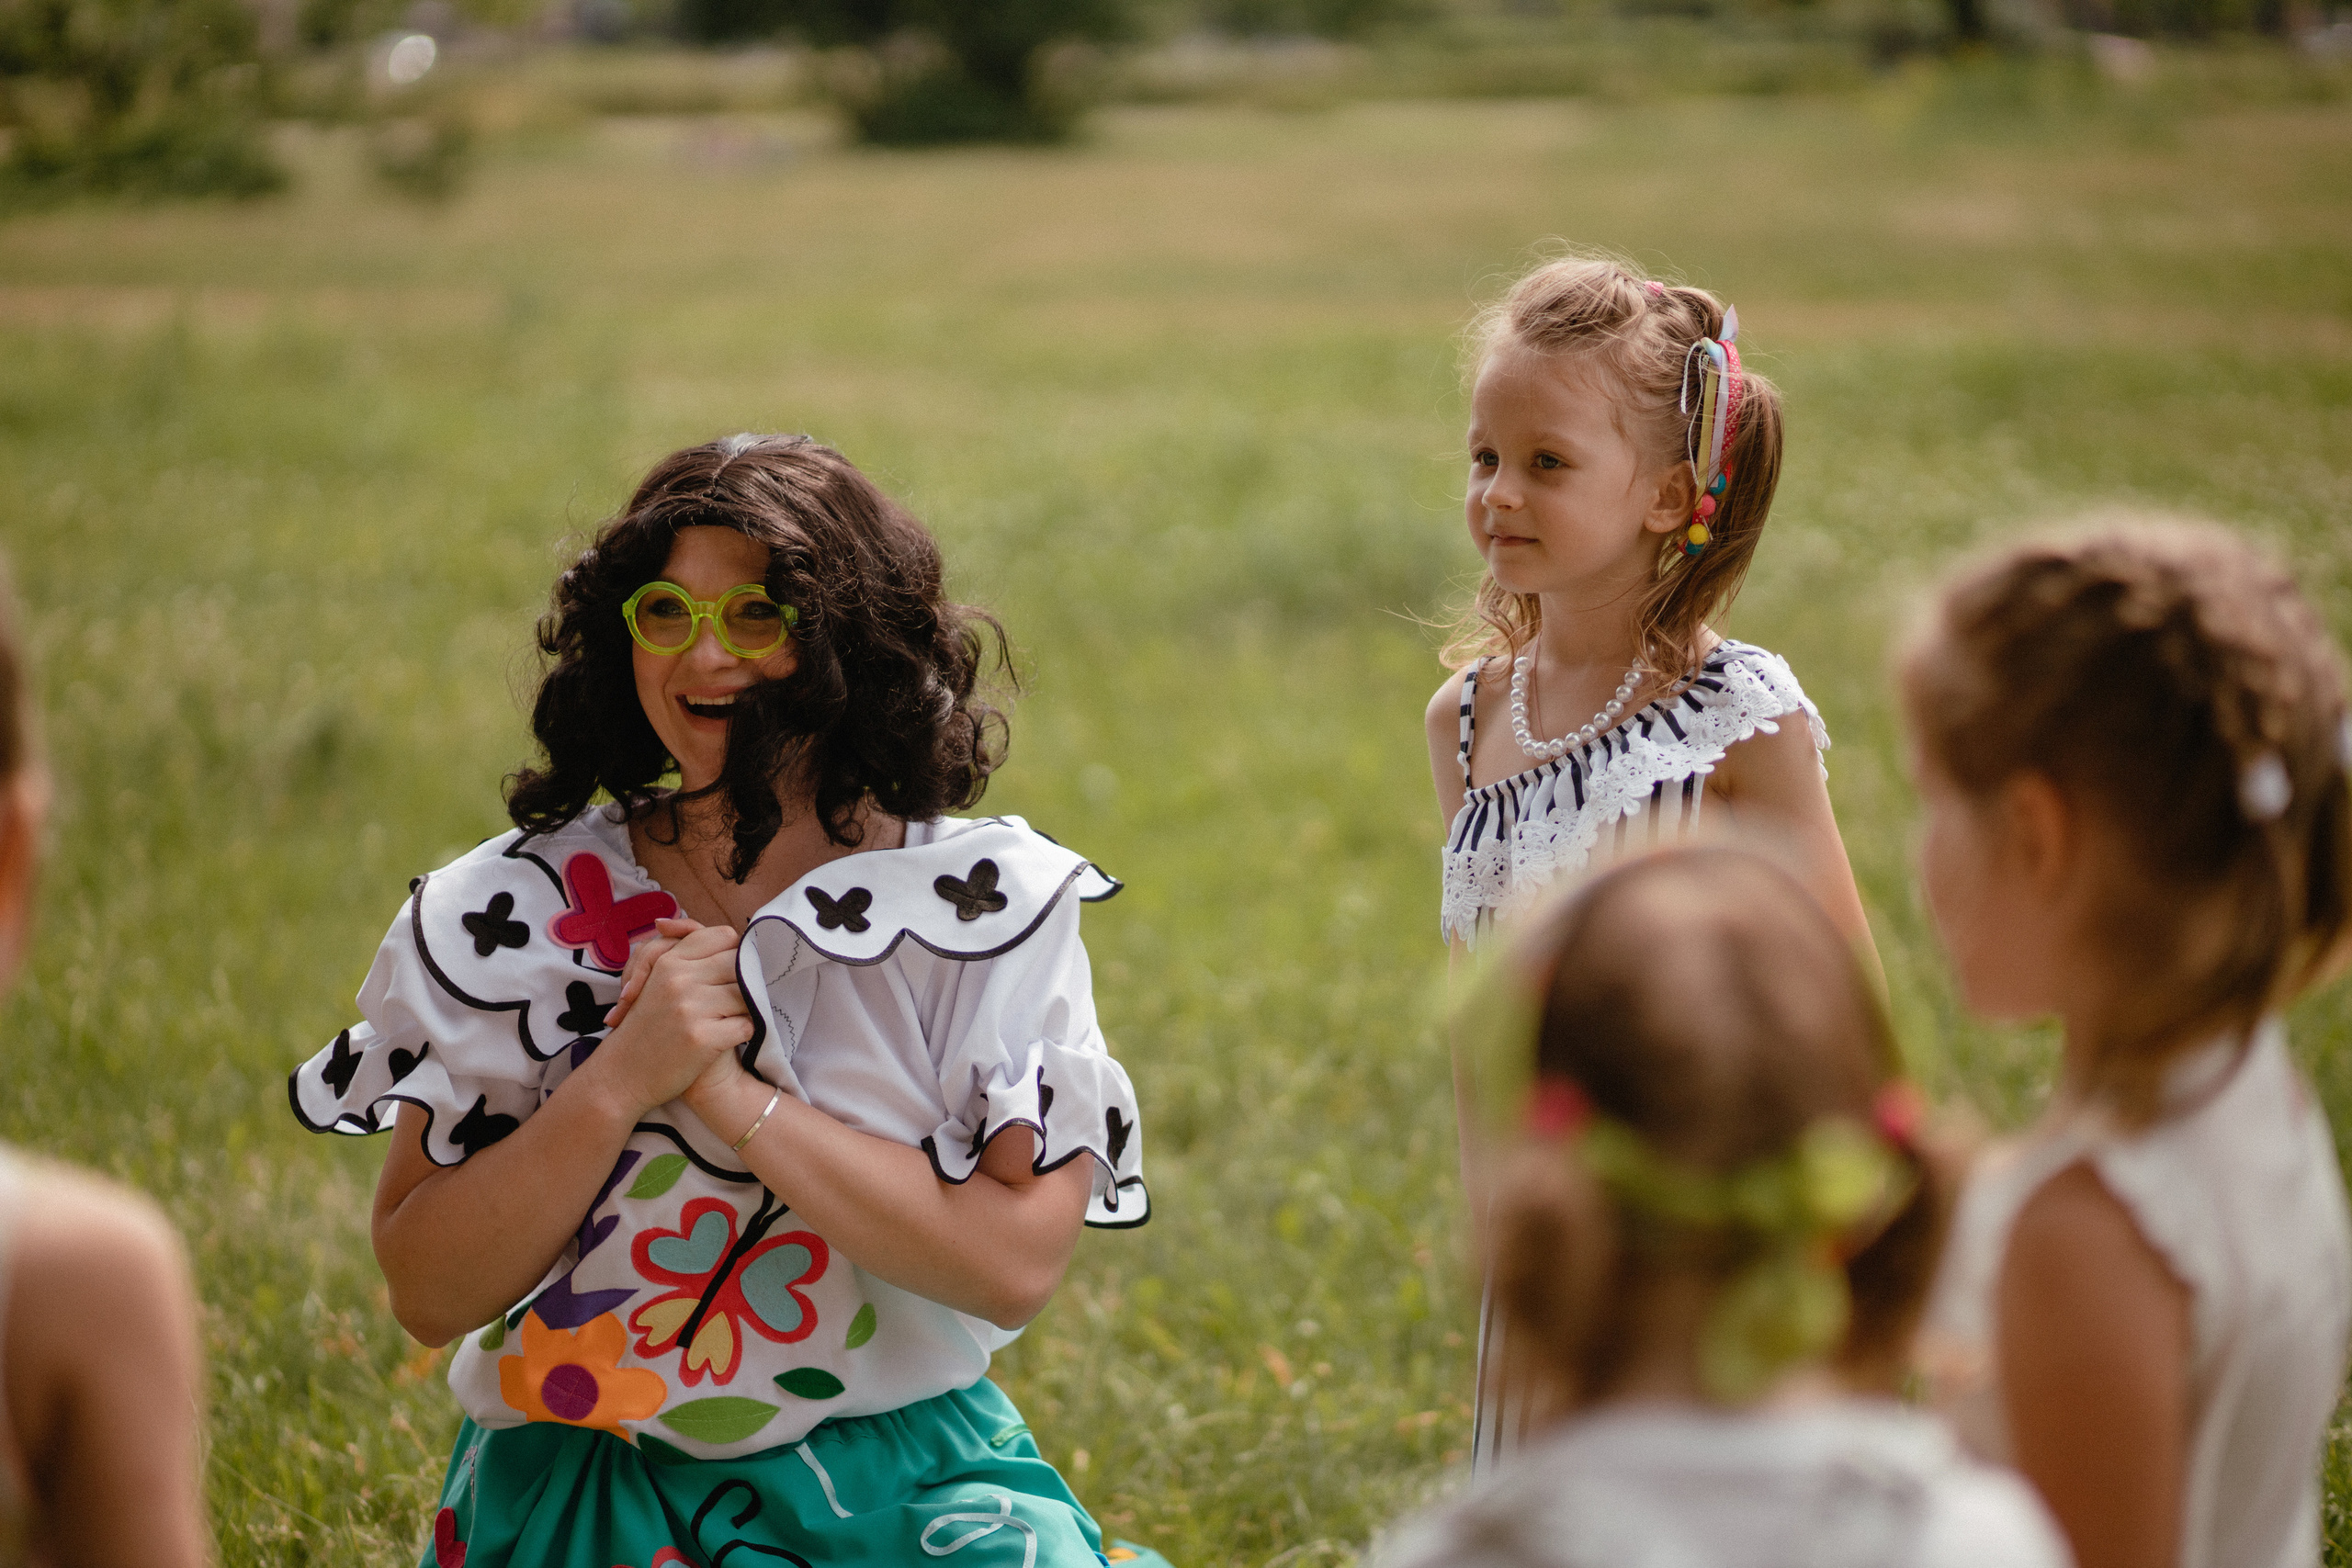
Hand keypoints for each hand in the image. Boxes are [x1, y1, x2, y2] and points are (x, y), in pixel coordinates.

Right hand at [580, 921, 749, 1118]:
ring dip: (747, 1008)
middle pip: (740, 962)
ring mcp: (690, 1009)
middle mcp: (679, 979)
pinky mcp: (702, 1038)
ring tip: (732, 1018)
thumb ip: (676, 949)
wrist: (621, 1076)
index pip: (723, 936)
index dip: (736, 951)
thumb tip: (674, 923)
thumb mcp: (653, 980)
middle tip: (740, 996)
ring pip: (747, 994)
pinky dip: (744, 1033)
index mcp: (669, 961)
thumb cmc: (644, 1027)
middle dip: (746, 980)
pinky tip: (729, 1039)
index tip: (733, 970)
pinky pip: (747, 1025)